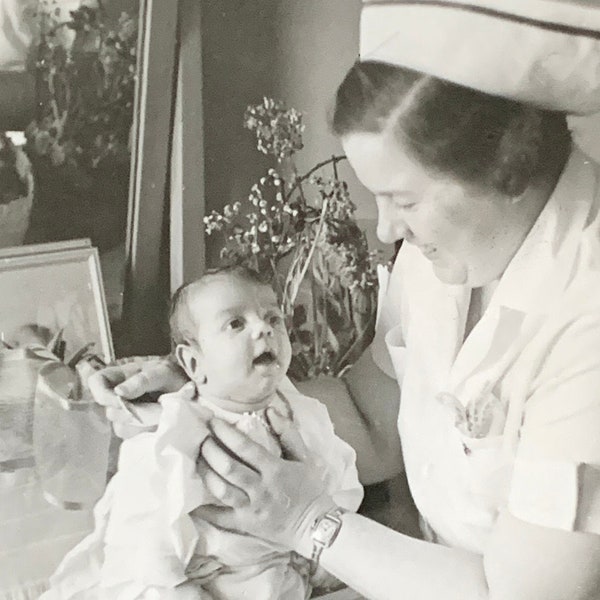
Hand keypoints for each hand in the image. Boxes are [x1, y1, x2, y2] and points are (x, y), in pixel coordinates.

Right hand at [89, 355, 188, 438]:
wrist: (193, 392)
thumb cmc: (176, 376)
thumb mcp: (163, 372)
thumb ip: (142, 380)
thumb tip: (118, 393)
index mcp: (120, 376)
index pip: (96, 382)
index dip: (102, 394)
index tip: (120, 401)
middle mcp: (119, 397)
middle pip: (110, 412)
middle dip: (132, 413)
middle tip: (156, 409)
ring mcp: (127, 416)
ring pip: (121, 428)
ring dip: (143, 424)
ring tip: (162, 414)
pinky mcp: (138, 430)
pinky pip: (135, 437)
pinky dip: (148, 432)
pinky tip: (161, 424)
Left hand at [194, 408, 336, 555]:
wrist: (315, 526)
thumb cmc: (308, 488)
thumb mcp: (304, 457)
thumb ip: (288, 432)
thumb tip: (271, 411)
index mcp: (275, 469)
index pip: (245, 447)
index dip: (226, 433)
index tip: (213, 422)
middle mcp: (260, 488)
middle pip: (229, 467)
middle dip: (211, 450)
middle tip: (201, 439)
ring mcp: (251, 508)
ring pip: (222, 490)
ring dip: (206, 473)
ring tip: (197, 460)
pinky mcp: (245, 524)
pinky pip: (220, 518)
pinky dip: (204, 510)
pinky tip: (191, 500)